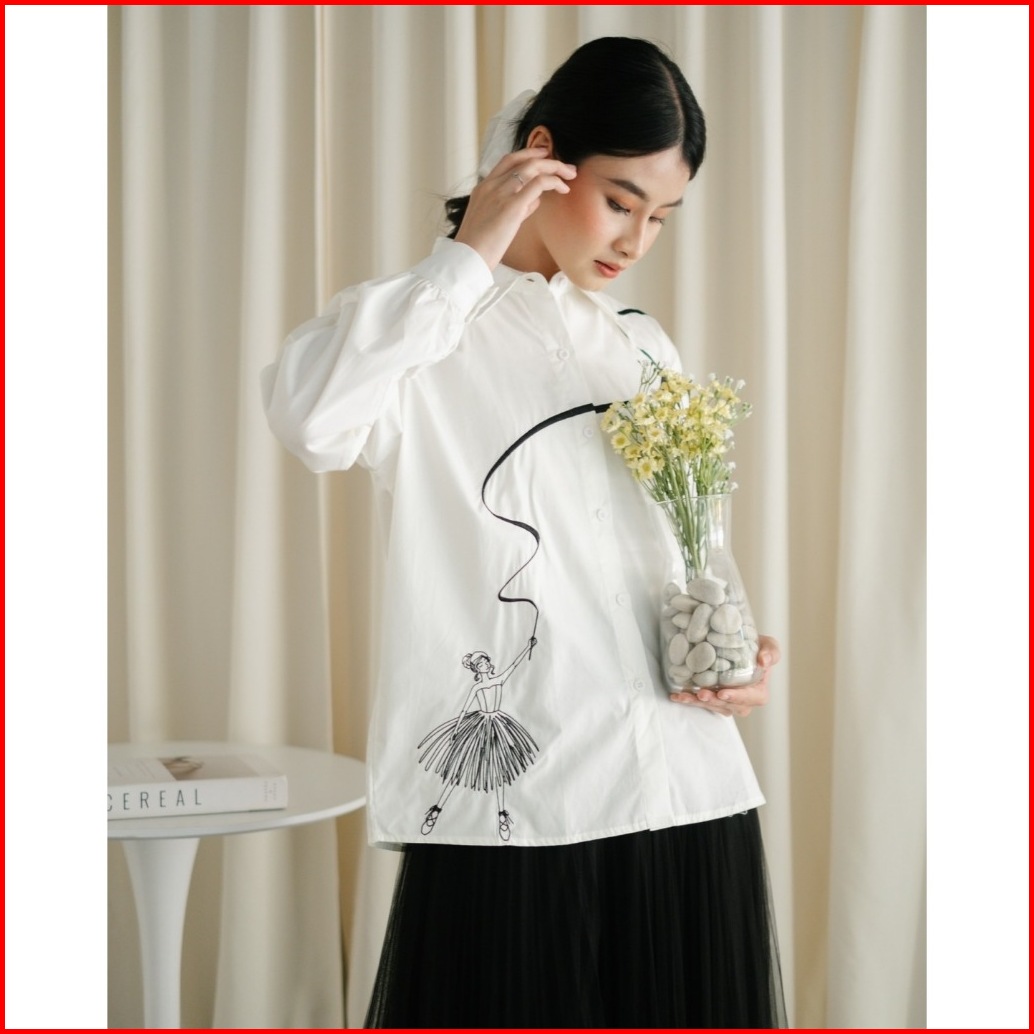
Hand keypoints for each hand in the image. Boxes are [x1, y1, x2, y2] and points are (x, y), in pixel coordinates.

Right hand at [455, 147, 576, 268]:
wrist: (467, 258)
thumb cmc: (479, 246)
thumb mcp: (494, 221)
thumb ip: (515, 207)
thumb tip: (534, 201)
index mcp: (483, 187)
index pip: (508, 160)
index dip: (529, 154)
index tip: (545, 155)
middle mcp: (492, 185)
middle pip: (524, 160)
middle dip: (548, 159)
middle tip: (565, 167)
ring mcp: (501, 193)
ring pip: (533, 167)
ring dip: (555, 168)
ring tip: (570, 175)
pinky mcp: (512, 205)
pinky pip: (539, 183)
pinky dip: (554, 182)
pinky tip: (564, 189)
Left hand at [669, 635, 780, 716]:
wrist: (740, 647)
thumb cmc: (758, 648)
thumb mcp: (769, 645)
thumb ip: (771, 652)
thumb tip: (764, 661)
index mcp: (759, 692)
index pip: (751, 698)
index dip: (737, 697)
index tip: (723, 693)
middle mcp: (743, 701)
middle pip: (729, 706)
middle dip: (714, 701)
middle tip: (701, 694)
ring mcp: (727, 702)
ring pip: (713, 706)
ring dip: (698, 703)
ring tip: (685, 696)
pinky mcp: (713, 699)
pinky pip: (701, 702)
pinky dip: (689, 700)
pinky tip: (676, 696)